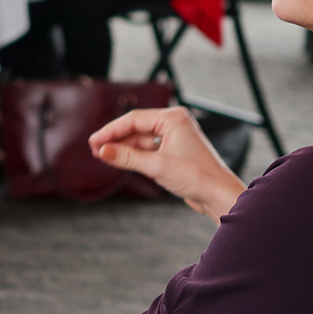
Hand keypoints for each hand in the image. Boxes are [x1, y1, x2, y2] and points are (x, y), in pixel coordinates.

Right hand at [88, 107, 246, 223]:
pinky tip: (122, 160)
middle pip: (136, 127)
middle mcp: (174, 123)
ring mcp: (175, 137)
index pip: (134, 119)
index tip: (94, 141)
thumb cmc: (196, 177)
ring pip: (142, 138)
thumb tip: (103, 151)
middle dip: (116, 138)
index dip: (111, 131)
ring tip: (105, 155)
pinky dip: (135, 154)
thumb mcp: (156, 166)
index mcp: (173, 118)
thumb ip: (127, 157)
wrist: (218, 195)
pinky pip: (149, 148)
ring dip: (124, 147)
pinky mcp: (175, 151)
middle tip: (95, 148)